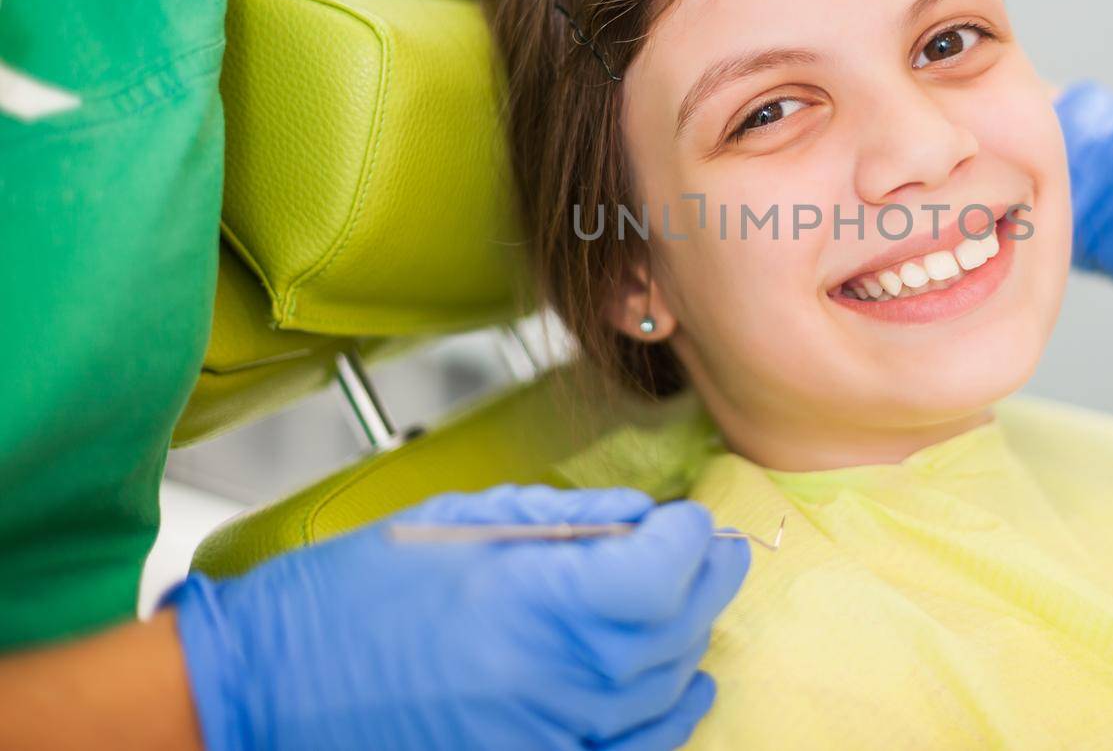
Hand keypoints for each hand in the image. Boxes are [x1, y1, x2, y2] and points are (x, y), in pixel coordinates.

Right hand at [165, 485, 749, 749]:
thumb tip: (638, 518)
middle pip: (671, 634)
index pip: (656, 572)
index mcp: (523, 603)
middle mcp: (544, 682)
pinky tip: (677, 692)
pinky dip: (663, 725)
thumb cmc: (346, 600)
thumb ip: (560, 521)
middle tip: (714, 552)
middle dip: (706, 584)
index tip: (686, 518)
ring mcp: (540, 743)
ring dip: (691, 649)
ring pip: (659, 700)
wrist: (265, 691)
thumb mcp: (455, 524)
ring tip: (699, 611)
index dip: (686, 539)